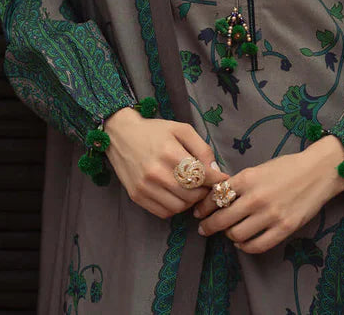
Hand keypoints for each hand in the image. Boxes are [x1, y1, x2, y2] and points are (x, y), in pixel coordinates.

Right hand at [104, 107, 229, 218]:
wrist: (121, 135)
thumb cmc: (155, 131)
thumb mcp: (181, 130)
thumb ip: (202, 149)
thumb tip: (216, 171)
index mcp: (169, 152)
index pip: (200, 175)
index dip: (215, 180)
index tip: (222, 179)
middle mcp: (156, 172)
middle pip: (191, 195)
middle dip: (203, 191)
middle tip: (204, 184)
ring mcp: (144, 187)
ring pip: (179, 207)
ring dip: (190, 201)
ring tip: (190, 189)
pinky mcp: (137, 196)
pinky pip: (164, 212)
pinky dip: (174, 207)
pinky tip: (175, 194)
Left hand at [193, 136, 343, 254]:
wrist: (318, 172)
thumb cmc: (288, 167)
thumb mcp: (259, 168)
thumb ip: (241, 183)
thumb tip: (219, 197)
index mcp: (248, 178)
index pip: (216, 196)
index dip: (204, 207)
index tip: (198, 211)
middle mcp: (256, 198)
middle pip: (222, 219)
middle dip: (209, 226)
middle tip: (203, 228)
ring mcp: (270, 215)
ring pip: (237, 235)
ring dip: (228, 235)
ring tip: (228, 233)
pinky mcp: (284, 229)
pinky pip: (257, 246)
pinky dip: (245, 246)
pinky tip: (243, 242)